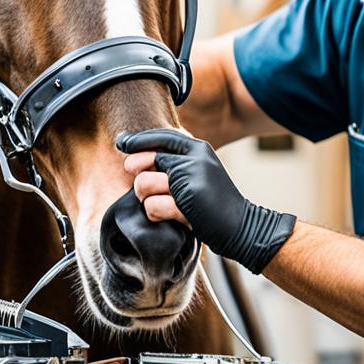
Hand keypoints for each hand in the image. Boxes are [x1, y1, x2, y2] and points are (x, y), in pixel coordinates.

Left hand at [116, 129, 295, 274]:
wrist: (242, 226)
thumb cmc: (214, 203)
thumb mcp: (199, 174)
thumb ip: (174, 163)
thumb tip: (132, 159)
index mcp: (198, 148)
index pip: (162, 136)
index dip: (138, 140)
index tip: (121, 142)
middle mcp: (195, 157)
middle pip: (147, 160)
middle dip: (139, 177)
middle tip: (142, 188)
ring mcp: (192, 177)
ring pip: (144, 183)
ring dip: (146, 199)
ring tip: (164, 206)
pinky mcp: (187, 199)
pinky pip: (152, 205)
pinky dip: (156, 214)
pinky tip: (170, 218)